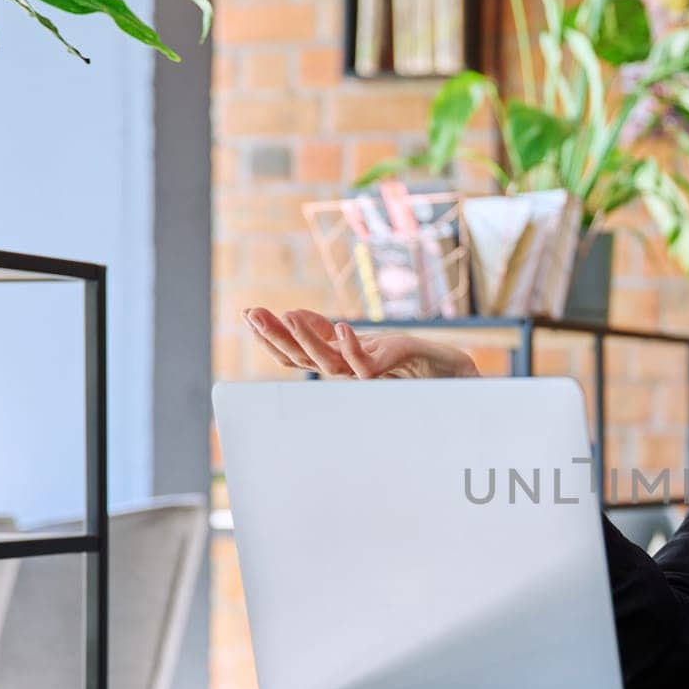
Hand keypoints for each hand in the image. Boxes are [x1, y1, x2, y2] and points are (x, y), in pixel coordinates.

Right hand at [242, 308, 479, 379]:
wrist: (441, 367)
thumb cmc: (400, 355)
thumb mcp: (355, 337)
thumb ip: (325, 331)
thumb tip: (293, 315)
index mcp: (333, 363)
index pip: (293, 354)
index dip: (269, 337)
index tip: (248, 314)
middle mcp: (343, 372)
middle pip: (301, 359)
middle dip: (274, 336)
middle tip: (251, 313)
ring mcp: (363, 374)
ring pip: (326, 363)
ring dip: (305, 339)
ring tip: (286, 315)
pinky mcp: (387, 371)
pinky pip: (364, 365)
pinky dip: (352, 348)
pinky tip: (341, 326)